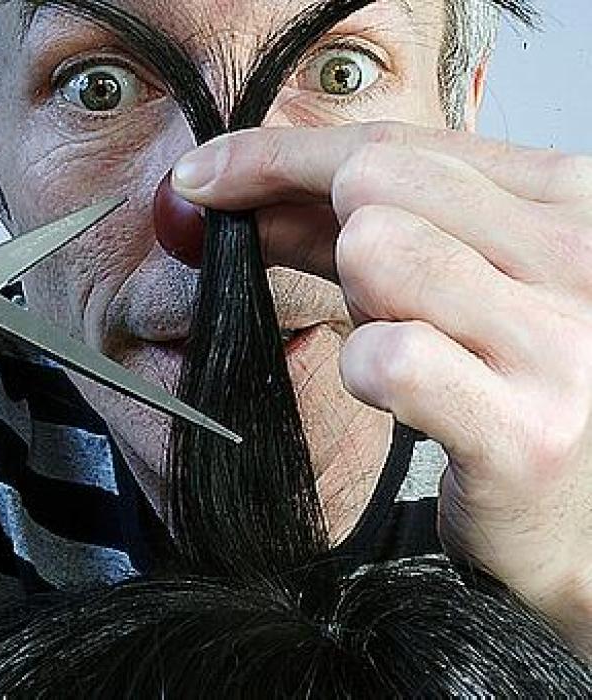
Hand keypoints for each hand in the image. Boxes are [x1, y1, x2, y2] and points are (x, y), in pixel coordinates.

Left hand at [172, 123, 591, 654]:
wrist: (582, 512)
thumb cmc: (512, 387)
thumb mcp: (450, 281)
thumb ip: (362, 230)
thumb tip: (247, 190)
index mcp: (568, 201)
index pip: (394, 143)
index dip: (279, 154)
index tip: (206, 173)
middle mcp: (578, 255)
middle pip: (372, 181)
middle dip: (327, 232)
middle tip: (352, 292)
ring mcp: (559, 343)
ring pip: (374, 250)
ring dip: (358, 306)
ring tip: (405, 348)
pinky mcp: (525, 432)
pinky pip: (386, 358)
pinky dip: (364, 374)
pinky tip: (401, 398)